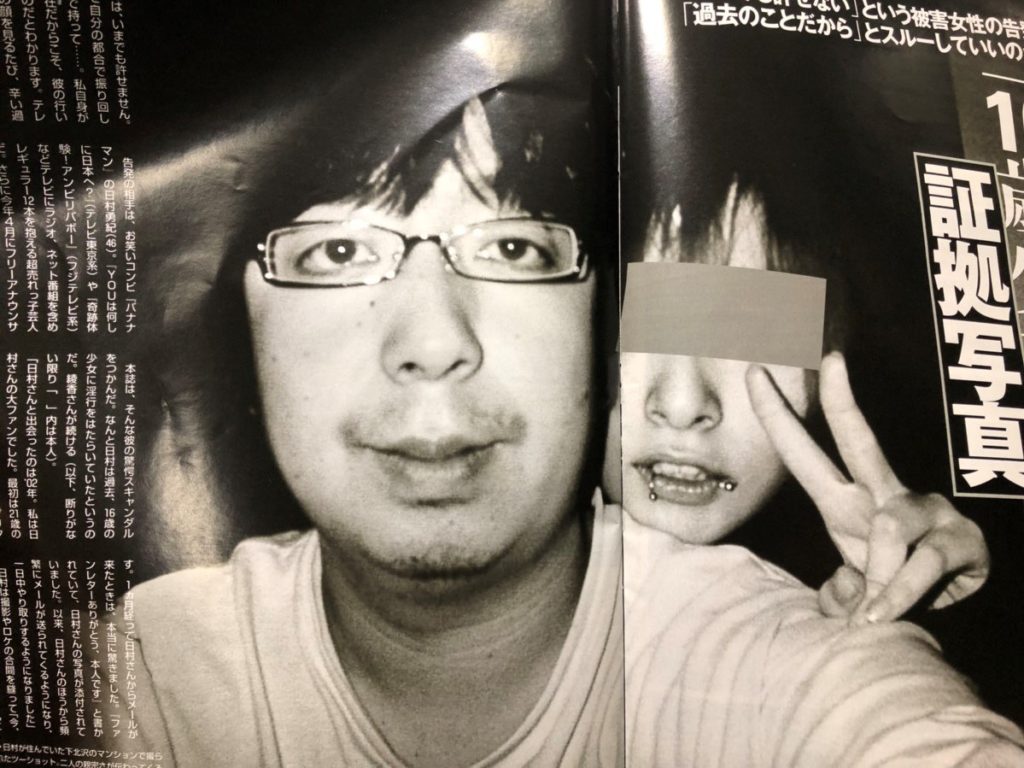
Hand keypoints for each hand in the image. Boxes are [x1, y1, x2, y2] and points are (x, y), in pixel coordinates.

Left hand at [746, 352, 989, 623]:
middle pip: (860, 439)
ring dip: (877, 578)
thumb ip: (839, 590)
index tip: (754, 376)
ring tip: (873, 613)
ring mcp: (924, 512)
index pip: (805, 453)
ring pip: (887, 527)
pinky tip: (883, 617)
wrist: (956, 609)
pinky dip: (894, 598)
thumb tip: (841, 599)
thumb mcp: (854, 586)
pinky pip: (917, 566)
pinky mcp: (959, 539)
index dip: (778, 417)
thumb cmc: (892, 582)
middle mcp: (884, 496)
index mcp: (846, 501)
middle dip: (844, 400)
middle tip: (831, 359)